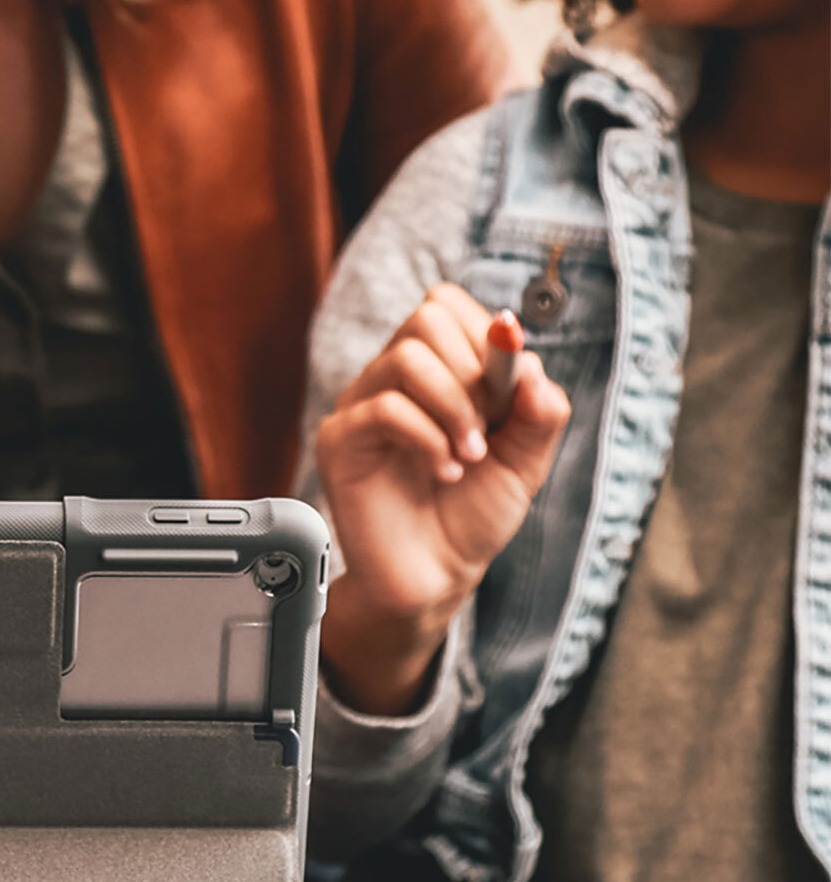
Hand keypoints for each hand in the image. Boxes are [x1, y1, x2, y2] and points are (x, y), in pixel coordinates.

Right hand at [316, 284, 570, 713]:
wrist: (435, 576)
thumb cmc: (472, 514)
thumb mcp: (527, 458)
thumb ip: (540, 408)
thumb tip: (527, 356)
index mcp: (433, 369)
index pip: (447, 305)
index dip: (486, 339)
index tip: (507, 396)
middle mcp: (391, 378)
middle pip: (427, 317)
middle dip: (473, 373)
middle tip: (485, 429)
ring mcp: (361, 405)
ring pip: (407, 358)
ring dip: (455, 409)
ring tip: (468, 457)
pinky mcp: (340, 440)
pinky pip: (385, 409)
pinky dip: (429, 440)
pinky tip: (444, 474)